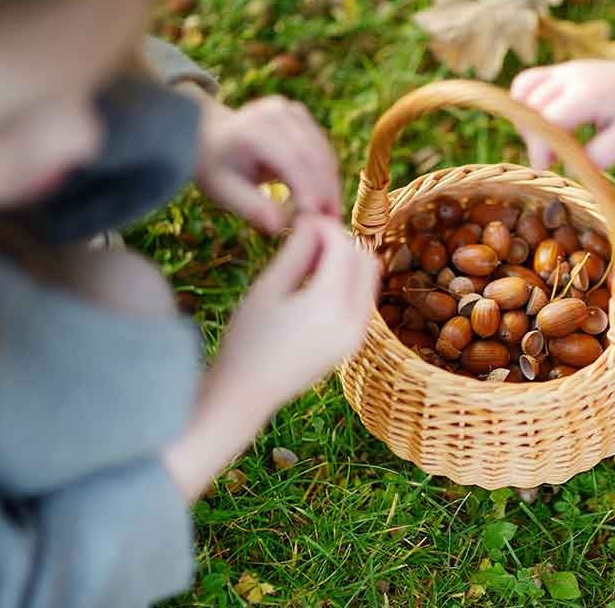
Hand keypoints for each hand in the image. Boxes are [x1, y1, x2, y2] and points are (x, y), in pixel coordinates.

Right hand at [162, 215, 377, 501]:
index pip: (344, 248)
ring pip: (368, 279)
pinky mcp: (353, 344)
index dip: (326, 227)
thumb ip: (297, 251)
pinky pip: (362, 300)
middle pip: (365, 259)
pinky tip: (315, 281)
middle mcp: (352, 322)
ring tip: (309, 258)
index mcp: (328, 306)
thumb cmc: (246, 339)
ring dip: (348, 261)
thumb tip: (315, 221)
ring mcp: (357, 336)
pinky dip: (347, 282)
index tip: (303, 219)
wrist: (246, 395)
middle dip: (342, 241)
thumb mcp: (267, 288)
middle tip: (309, 236)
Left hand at [193, 91, 340, 232]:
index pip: (292, 159)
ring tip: (331, 214)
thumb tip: (278, 227)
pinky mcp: (301, 117)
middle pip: (312, 155)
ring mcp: (291, 111)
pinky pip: (322, 149)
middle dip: (325, 191)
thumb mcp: (224, 191)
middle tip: (332, 222)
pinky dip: (327, 175)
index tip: (317, 219)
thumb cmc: (216, 167)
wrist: (211, 136)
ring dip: (331, 185)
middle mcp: (275, 113)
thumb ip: (251, 208)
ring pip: (323, 153)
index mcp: (253, 129)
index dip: (309, 190)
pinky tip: (326, 198)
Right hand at [509, 57, 614, 169]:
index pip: (549, 119)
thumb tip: (568, 167)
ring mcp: (561, 70)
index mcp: (588, 94)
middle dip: (533, 138)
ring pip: (522, 91)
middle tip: (550, 160)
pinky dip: (523, 104)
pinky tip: (540, 123)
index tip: (545, 167)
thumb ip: (597, 157)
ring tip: (545, 140)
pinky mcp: (555, 71)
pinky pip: (525, 82)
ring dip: (525, 120)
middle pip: (531, 106)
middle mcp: (570, 77)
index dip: (540, 146)